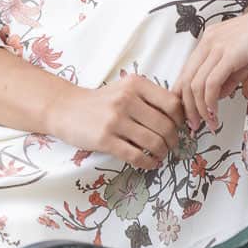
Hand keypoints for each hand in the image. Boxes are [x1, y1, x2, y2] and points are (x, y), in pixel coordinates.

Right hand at [47, 73, 184, 170]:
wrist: (66, 108)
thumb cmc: (102, 101)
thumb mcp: (126, 88)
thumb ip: (150, 97)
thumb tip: (181, 116)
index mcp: (136, 84)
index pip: (172, 104)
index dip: (180, 119)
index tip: (179, 127)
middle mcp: (127, 99)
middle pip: (165, 126)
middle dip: (174, 140)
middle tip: (172, 145)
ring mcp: (115, 120)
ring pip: (153, 142)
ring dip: (163, 152)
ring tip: (161, 154)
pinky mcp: (105, 139)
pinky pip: (136, 156)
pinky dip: (148, 163)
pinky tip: (150, 163)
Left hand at [172, 9, 247, 132]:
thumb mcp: (242, 59)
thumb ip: (228, 77)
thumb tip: (217, 97)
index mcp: (208, 40)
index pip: (186, 71)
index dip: (183, 95)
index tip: (188, 113)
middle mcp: (207, 41)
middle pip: (186, 80)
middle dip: (188, 107)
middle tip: (194, 124)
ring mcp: (216, 46)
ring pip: (196, 84)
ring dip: (200, 109)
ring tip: (208, 123)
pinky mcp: (229, 54)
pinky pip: (211, 83)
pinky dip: (210, 102)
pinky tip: (215, 113)